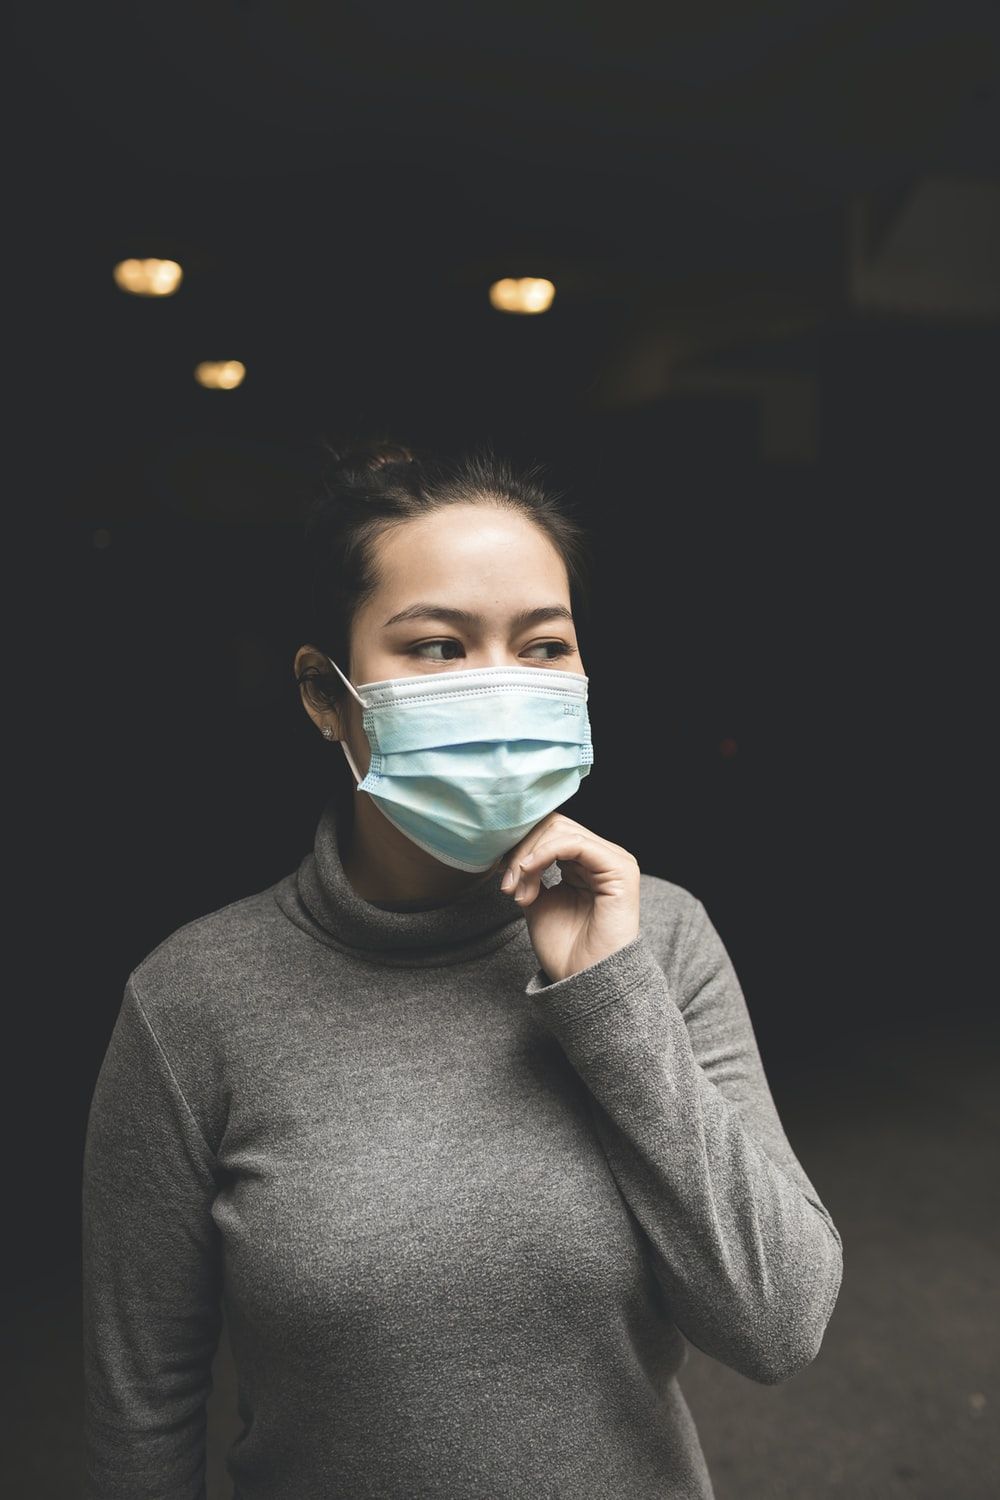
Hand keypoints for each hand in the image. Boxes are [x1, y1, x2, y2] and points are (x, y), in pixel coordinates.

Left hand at [499, 812, 640, 982]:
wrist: (585, 982)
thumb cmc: (566, 949)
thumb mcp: (537, 902)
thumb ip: (529, 873)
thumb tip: (512, 852)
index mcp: (586, 863)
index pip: (549, 832)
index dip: (520, 848)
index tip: (501, 880)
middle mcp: (602, 856)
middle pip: (553, 826)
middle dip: (521, 851)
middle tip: (507, 886)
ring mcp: (613, 860)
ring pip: (560, 831)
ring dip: (528, 857)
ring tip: (519, 892)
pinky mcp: (619, 868)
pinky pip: (574, 843)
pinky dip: (543, 854)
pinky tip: (529, 874)